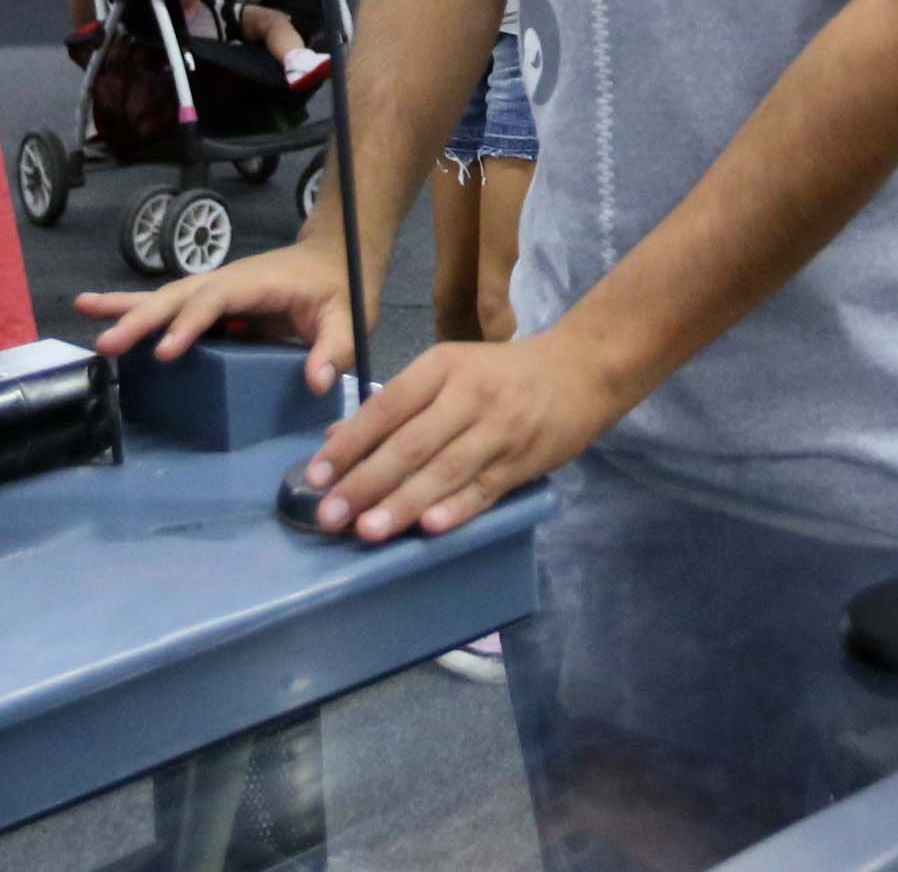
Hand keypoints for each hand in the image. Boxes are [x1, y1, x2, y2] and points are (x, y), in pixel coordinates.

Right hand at [75, 238, 362, 393]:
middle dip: (140, 319)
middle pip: (177, 297)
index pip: (217, 301)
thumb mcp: (348, 319)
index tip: (165, 352)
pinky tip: (94, 310)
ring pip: (163, 298)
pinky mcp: (209, 304)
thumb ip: (333, 349)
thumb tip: (316, 382)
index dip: (190, 325)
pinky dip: (131, 309)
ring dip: (124, 308)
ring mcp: (214, 290)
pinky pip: (167, 308)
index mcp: (257, 283)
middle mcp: (226, 282)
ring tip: (81, 309)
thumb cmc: (341, 289)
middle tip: (106, 344)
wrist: (334, 259)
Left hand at [294, 330, 625, 543]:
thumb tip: (336, 442)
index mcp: (443, 368)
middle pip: (411, 444)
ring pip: (445, 471)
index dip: (350, 443)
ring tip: (368, 530)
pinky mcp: (523, 463)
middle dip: (366, 482)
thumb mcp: (448, 371)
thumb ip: (395, 406)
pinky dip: (456, 509)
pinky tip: (430, 529)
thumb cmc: (502, 373)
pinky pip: (484, 490)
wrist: (582, 370)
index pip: (387, 407)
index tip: (315, 476)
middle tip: (330, 515)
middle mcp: (469, 397)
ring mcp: (498, 432)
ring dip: (404, 503)